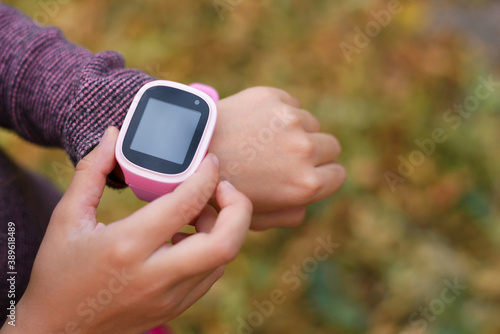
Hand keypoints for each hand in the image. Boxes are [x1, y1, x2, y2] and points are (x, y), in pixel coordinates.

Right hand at [1, 127, 251, 333]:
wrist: (57, 331)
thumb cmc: (58, 271)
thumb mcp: (67, 217)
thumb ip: (92, 171)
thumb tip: (114, 135)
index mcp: (126, 246)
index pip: (186, 205)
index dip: (206, 176)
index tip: (210, 161)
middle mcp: (155, 275)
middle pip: (226, 242)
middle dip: (237, 207)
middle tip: (223, 187)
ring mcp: (169, 297)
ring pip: (222, 258)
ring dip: (222, 227)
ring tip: (198, 212)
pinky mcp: (175, 308)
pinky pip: (211, 274)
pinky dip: (211, 249)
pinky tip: (188, 237)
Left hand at [209, 87, 344, 229]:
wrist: (186, 153)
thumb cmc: (220, 191)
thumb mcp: (258, 218)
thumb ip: (293, 212)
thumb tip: (311, 195)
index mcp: (305, 184)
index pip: (338, 175)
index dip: (323, 176)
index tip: (307, 173)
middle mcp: (304, 149)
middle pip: (331, 146)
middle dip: (314, 153)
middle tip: (285, 157)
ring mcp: (289, 119)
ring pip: (311, 123)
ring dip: (296, 131)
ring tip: (263, 141)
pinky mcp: (272, 97)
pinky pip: (292, 104)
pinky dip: (279, 113)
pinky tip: (254, 124)